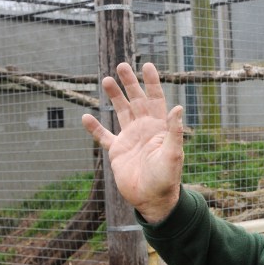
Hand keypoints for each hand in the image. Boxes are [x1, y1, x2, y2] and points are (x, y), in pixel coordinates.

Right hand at [82, 62, 183, 223]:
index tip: (147, 65)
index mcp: (159, 127)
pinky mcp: (116, 151)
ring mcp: (130, 138)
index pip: (156, 99)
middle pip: (136, 100)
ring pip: (120, 111)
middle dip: (130, 83)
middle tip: (122, 65)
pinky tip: (86, 117)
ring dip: (114, 96)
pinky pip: (103, 136)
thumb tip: (177, 107)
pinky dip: (94, 127)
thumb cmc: (167, 178)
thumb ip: (174, 131)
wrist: (152, 200)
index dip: (152, 82)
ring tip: (106, 80)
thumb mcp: (173, 153)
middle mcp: (144, 128)